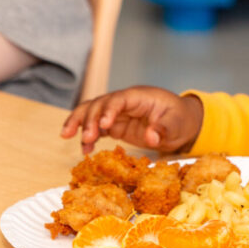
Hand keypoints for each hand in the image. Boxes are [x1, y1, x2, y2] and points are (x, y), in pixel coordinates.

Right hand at [60, 85, 203, 154]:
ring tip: (66, 136)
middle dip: (89, 119)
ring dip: (79, 122)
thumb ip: (163, 129)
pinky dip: (88, 137)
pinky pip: (97, 127)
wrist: (182, 124)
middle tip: (85, 138)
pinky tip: (85, 150)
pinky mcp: (116, 125)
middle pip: (100, 104)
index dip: (109, 110)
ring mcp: (118, 113)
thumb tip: (151, 137)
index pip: (119, 99)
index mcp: (140, 96)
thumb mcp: (176, 124)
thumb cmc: (180, 119)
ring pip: (92, 112)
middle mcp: (125, 102)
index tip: (104, 125)